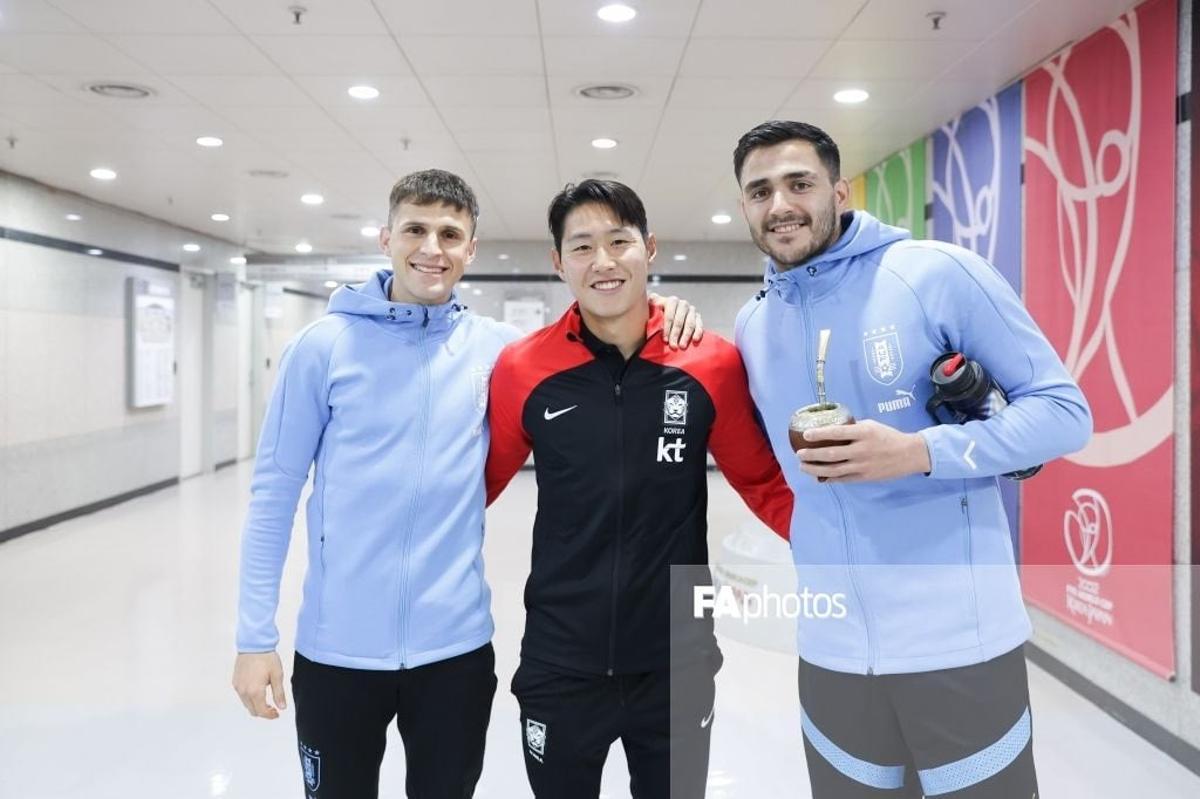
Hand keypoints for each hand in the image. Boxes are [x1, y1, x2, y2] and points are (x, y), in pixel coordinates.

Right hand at [233, 651, 287, 719]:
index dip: (270, 715)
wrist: (253, 644)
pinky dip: (249, 699)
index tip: (277, 714)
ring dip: (256, 706)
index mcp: (255, 691)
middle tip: (273, 708)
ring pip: (246, 704)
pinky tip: (258, 691)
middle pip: (253, 710)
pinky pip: (242, 696)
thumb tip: (282, 708)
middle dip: (263, 712)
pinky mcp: (235, 682)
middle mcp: (244, 691)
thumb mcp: (277, 675)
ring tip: (266, 700)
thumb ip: (279, 693)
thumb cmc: (267, 658)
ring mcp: (238, 687)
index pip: (262, 711)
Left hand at [648, 292, 703, 349]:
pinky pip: (699, 325)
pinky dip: (698, 332)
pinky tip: (695, 340)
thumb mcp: (651, 307)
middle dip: (676, 334)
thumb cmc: (655, 313)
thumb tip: (650, 299)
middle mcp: (683, 304)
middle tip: (673, 346)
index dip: (667, 329)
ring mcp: (691, 310)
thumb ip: (649, 304)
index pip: (670, 316)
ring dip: (686, 336)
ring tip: (682, 346)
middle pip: (680, 321)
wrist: (664, 313)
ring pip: (690, 324)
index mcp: (671, 301)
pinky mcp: (698, 317)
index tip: (665, 340)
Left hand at [796, 420, 930, 482]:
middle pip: (831, 454)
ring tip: (802, 466)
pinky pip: (843, 479)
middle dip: (812, 455)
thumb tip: (831, 429)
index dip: (819, 434)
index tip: (806, 434)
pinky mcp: (864, 478)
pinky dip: (828, 478)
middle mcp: (862, 450)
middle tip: (799, 454)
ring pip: (834, 470)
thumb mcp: (871, 425)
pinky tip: (818, 476)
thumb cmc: (888, 436)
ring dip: (815, 469)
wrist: (909, 454)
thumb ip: (852, 428)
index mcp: (864, 433)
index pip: (837, 433)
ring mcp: (863, 466)